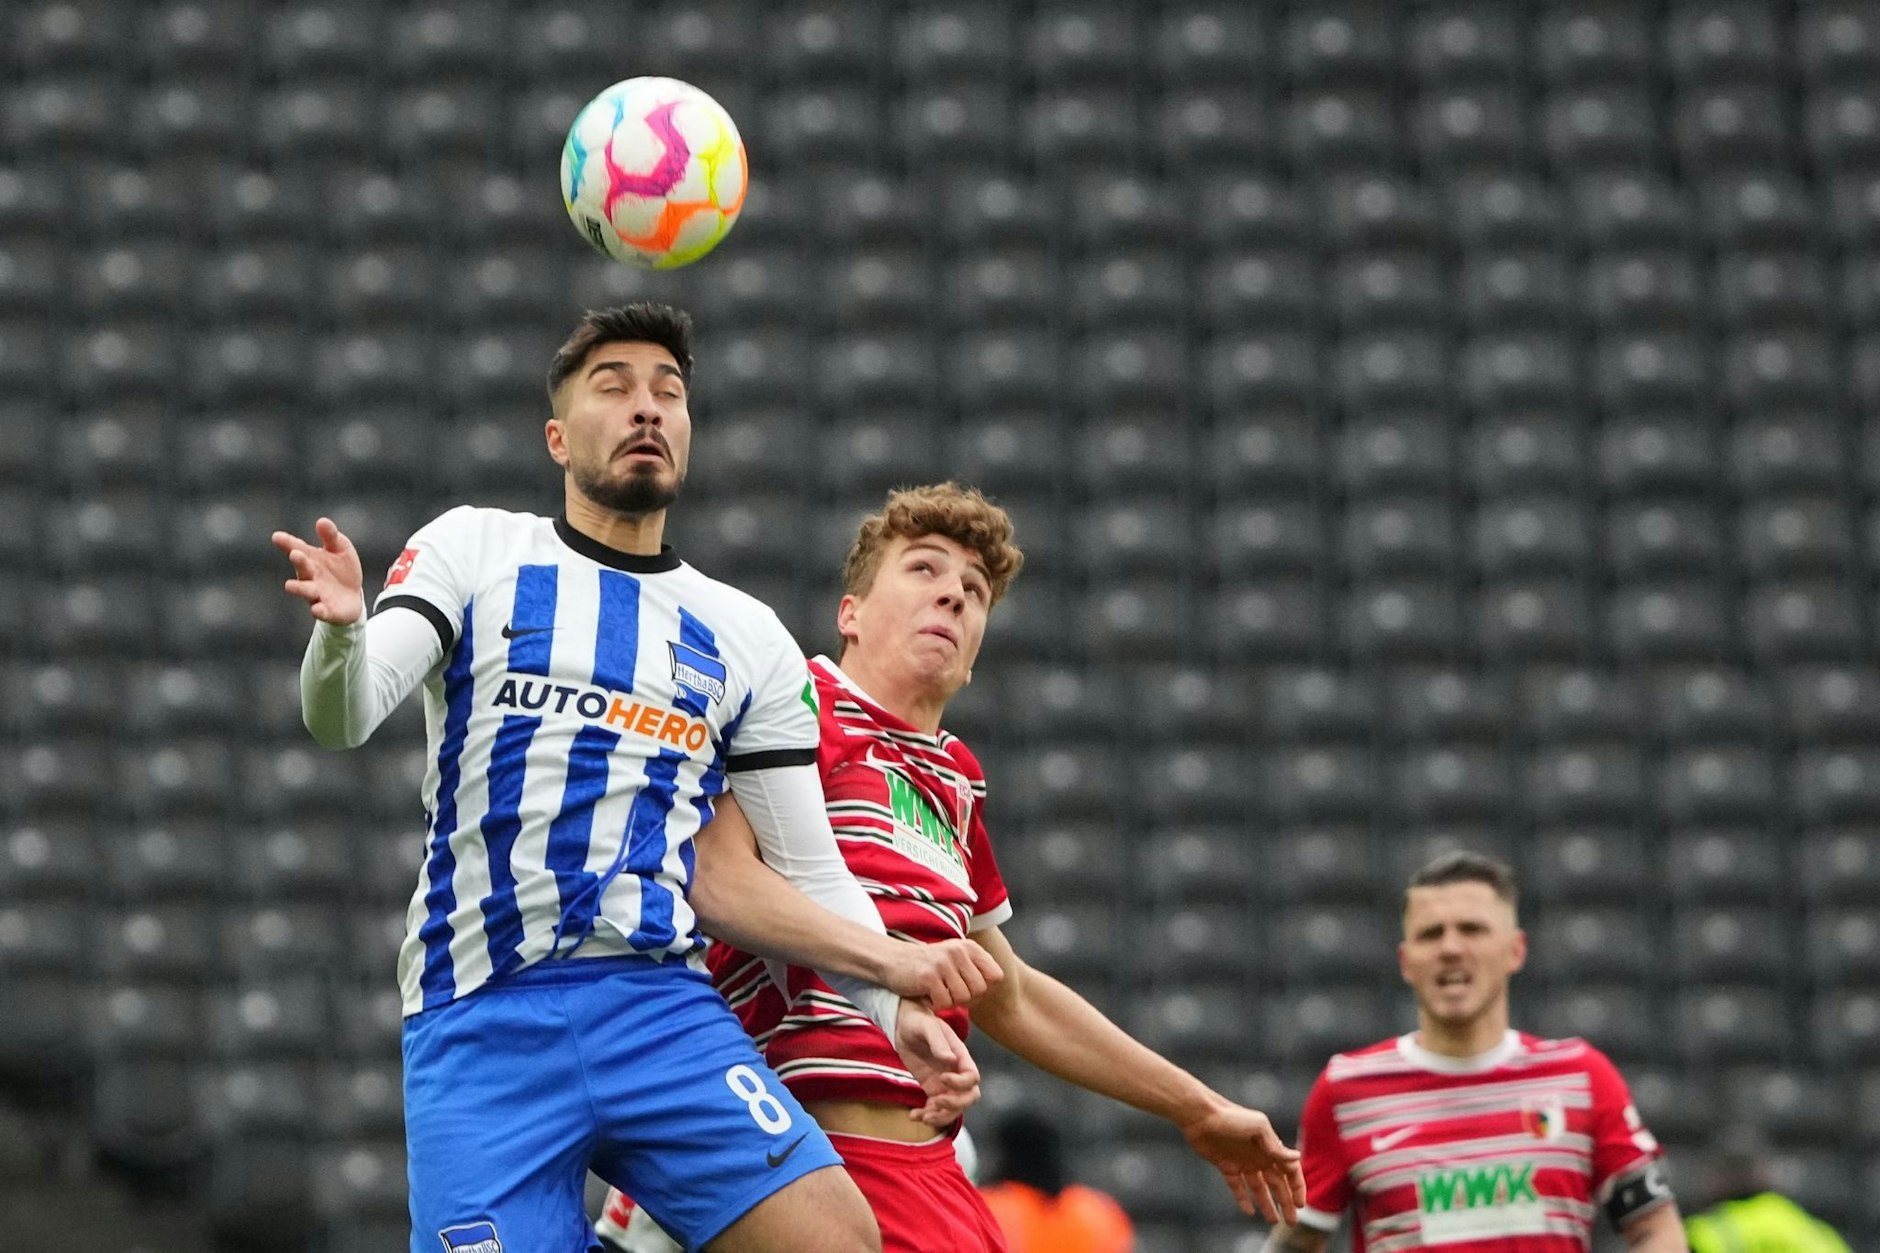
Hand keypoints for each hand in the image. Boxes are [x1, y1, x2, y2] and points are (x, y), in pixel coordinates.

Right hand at [273, 517, 364, 625]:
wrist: (352, 598)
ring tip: (289, 586)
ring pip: (306, 590)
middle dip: (299, 562)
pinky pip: (321, 611)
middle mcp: (310, 576)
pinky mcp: (327, 610)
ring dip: (298, 588)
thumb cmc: (341, 570)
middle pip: (302, 568)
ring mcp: (317, 593)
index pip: (297, 548)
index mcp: (311, 559)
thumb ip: (331, 536)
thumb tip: (322, 521)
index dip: (287, 542)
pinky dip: (318, 610)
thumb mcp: (340, 549)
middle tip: (295, 554)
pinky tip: (316, 609)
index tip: (277, 536)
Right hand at [878, 937, 1002, 1009]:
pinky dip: (936, 1005)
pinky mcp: (928, 976)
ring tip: (938, 993)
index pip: (995, 975)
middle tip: (949, 994)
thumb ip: (975, 966)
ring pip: (963, 998)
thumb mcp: (954, 957)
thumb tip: (998, 981)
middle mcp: (958, 951)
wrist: (891, 960)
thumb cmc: (927, 965)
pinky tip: (927, 996)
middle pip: (980, 990)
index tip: (967, 988)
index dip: (984, 988)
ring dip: (950, 1002)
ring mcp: (943, 963)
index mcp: (968, 947)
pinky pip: (944, 1002)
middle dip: (966, 998)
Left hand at [891, 1000, 980, 1126]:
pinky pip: (936, 1109)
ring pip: (953, 1108)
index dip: (960, 1083)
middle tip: (936, 1102)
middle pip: (969, 1097)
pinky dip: (927, 1116)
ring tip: (924, 1116)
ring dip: (942, 1116)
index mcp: (961, 1057)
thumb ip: (938, 1042)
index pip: (972, 1078)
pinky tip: (914, 1115)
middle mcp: (956, 1072)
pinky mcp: (931, 1089)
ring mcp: (944, 1083)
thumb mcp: (927, 1027)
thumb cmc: (918, 1021)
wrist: (904, 1025)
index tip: (942, 1077)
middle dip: (955, 1105)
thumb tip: (951, 1060)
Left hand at [1179, 1101, 1307, 1225]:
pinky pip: (1238, 1187)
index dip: (1297, 1187)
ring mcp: (1243, 1162)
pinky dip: (1243, 1200)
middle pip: (1277, 1184)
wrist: (1201, 1116)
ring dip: (1267, 1204)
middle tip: (1292, 1221)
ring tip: (1274, 1221)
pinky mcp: (1227, 1166)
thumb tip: (1296, 1157)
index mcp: (1270, 1147)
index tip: (1300, 1205)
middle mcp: (1259, 1156)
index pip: (1290, 1170)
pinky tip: (1249, 1212)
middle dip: (1285, 1202)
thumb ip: (1275, 1145)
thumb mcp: (1258, 1127)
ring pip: (1259, 1189)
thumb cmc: (1231, 1117)